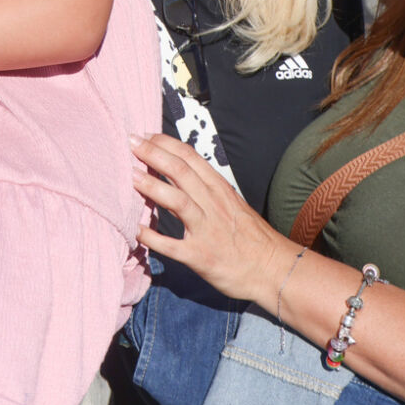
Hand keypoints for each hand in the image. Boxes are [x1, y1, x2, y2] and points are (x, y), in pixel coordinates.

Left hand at [131, 134, 287, 303]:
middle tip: (131, 143)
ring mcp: (207, 230)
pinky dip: (152, 237)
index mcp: (219, 189)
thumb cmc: (251, 237)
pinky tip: (135, 229)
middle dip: (153, 154)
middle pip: (180, 171)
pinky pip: (171, 245)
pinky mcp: (200, 256)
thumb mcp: (232, 204)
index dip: (165, 143)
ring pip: (178, 201)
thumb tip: (177, 173)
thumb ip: (206, 189)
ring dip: (152, 186)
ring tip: (131, 176)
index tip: (145, 135)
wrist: (274, 269)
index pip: (190, 157)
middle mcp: (213, 204)